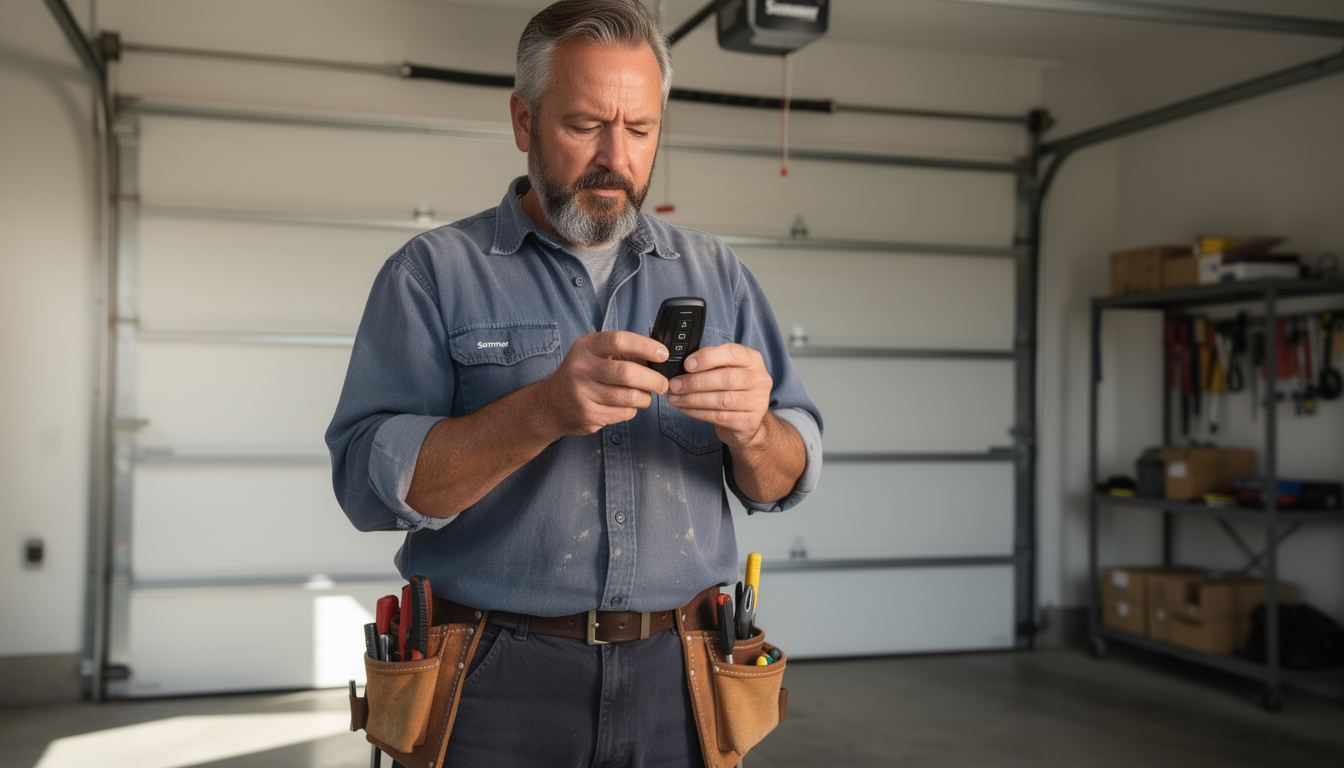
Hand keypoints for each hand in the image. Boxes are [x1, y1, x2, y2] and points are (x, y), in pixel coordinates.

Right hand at [535, 331, 669, 436]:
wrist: (552, 404)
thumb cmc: (582, 375)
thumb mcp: (595, 354)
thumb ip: (623, 353)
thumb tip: (657, 358)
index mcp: (586, 347)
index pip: (619, 340)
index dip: (645, 346)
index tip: (663, 354)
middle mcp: (581, 368)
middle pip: (627, 373)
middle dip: (653, 379)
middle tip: (663, 383)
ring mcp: (582, 393)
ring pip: (629, 397)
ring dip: (645, 398)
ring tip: (645, 395)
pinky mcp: (588, 414)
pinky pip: (623, 413)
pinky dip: (632, 410)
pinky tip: (626, 405)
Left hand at [665, 343, 772, 448]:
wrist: (746, 421)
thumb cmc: (732, 390)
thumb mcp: (726, 370)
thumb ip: (710, 364)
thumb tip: (682, 365)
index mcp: (753, 360)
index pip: (732, 353)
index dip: (708, 357)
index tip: (687, 365)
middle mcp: (760, 380)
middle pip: (727, 378)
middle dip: (696, 382)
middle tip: (675, 385)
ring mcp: (757, 402)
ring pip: (722, 400)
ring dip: (693, 399)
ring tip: (675, 398)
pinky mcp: (749, 422)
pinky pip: (719, 416)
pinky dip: (697, 412)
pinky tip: (684, 408)